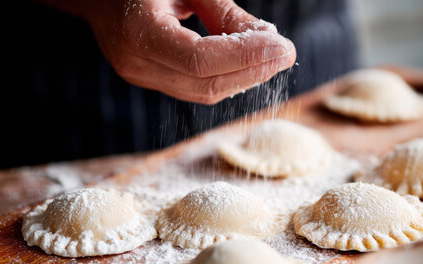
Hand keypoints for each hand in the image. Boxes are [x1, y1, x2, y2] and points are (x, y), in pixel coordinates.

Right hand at [83, 0, 295, 103]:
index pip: (200, 60)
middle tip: (286, 55)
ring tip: (273, 59)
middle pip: (205, 84)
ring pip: (202, 92)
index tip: (282, 48)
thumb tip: (266, 38)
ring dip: (243, 78)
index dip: (245, 57)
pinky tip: (248, 65)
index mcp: (137, 31)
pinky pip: (195, 88)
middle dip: (252, 72)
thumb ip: (222, 12)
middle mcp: (136, 64)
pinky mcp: (151, 80)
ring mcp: (141, 77)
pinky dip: (225, 79)